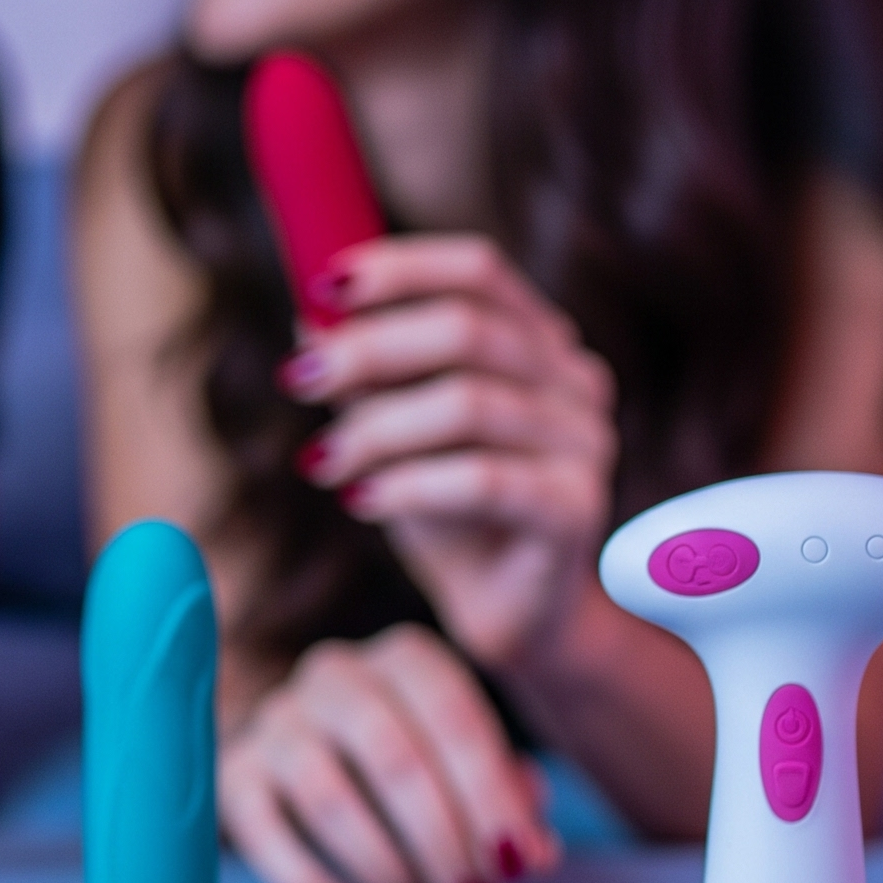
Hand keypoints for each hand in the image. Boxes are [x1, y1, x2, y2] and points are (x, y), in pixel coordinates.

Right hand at [217, 624, 558, 882]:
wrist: (314, 756)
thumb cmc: (416, 767)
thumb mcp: (469, 768)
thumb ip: (508, 800)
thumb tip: (533, 853)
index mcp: (405, 658)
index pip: (454, 715)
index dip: (491, 797)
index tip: (518, 867)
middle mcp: (335, 674)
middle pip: (392, 758)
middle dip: (443, 845)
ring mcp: (276, 720)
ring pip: (329, 799)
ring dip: (388, 873)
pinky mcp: (233, 774)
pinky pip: (266, 836)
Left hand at [283, 236, 616, 668]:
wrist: (505, 614)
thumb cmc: (447, 513)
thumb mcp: (396, 432)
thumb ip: (367, 376)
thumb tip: (308, 316)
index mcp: (539, 341)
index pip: (479, 271)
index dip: (401, 268)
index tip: (323, 287)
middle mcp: (574, 380)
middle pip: (468, 331)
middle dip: (369, 350)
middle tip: (297, 379)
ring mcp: (586, 442)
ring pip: (470, 405)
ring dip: (376, 429)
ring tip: (320, 462)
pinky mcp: (577, 507)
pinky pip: (484, 480)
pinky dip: (408, 485)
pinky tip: (359, 502)